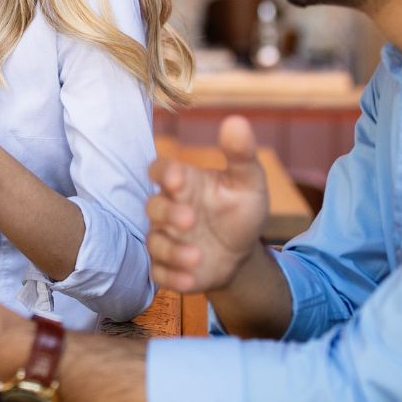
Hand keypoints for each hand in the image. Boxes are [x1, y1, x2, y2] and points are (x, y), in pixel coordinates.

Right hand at [146, 116, 270, 293]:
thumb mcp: (248, 182)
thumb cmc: (239, 209)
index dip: (163, 173)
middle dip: (168, 213)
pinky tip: (190, 280)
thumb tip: (236, 120)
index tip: (176, 178)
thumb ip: (241, 154)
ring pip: (155, 242)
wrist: (242, 253)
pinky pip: (159, 272)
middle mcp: (170, 209)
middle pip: (153, 206)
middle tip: (190, 220)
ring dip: (172, 250)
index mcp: (185, 183)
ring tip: (197, 256)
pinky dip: (172, 277)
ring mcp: (167, 239)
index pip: (161, 170)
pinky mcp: (168, 267)